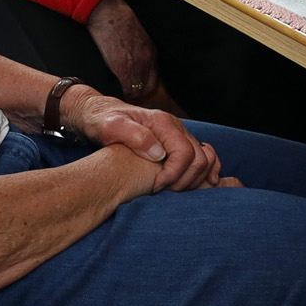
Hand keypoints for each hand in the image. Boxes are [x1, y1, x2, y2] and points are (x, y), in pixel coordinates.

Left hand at [68, 90, 227, 192]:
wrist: (100, 113)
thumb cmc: (103, 121)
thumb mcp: (111, 127)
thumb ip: (136, 137)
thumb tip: (158, 154)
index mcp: (162, 123)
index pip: (184, 153)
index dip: (173, 175)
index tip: (154, 187)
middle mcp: (176, 127)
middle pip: (199, 158)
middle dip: (185, 181)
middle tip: (163, 191)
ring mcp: (179, 134)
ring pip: (205, 159)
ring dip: (194, 179)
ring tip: (172, 190)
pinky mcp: (178, 142)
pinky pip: (203, 156)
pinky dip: (206, 171)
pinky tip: (201, 184)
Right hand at [84, 0, 158, 98]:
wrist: (108, 13)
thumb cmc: (118, 22)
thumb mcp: (138, 38)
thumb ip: (140, 54)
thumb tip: (134, 69)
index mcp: (151, 54)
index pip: (152, 83)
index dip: (143, 91)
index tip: (134, 93)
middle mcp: (146, 62)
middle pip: (144, 90)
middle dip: (134, 96)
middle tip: (123, 97)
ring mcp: (135, 66)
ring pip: (134, 92)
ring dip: (125, 96)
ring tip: (115, 94)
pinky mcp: (122, 68)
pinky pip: (124, 90)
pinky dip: (118, 93)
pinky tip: (110, 90)